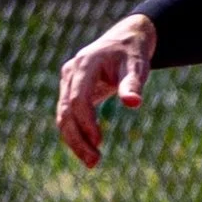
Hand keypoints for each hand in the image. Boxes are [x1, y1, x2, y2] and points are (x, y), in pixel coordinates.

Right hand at [56, 13, 156, 167]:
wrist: (125, 40)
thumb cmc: (133, 53)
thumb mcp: (137, 66)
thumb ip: (133, 84)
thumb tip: (133, 103)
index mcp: (85, 64)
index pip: (78, 98)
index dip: (86, 122)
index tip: (99, 143)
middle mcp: (71, 73)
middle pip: (66, 111)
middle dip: (77, 139)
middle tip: (94, 162)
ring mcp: (68, 81)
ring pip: (63, 116)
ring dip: (74, 140)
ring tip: (93, 162)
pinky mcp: (70, 90)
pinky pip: (68, 115)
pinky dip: (76, 133)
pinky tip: (89, 150)